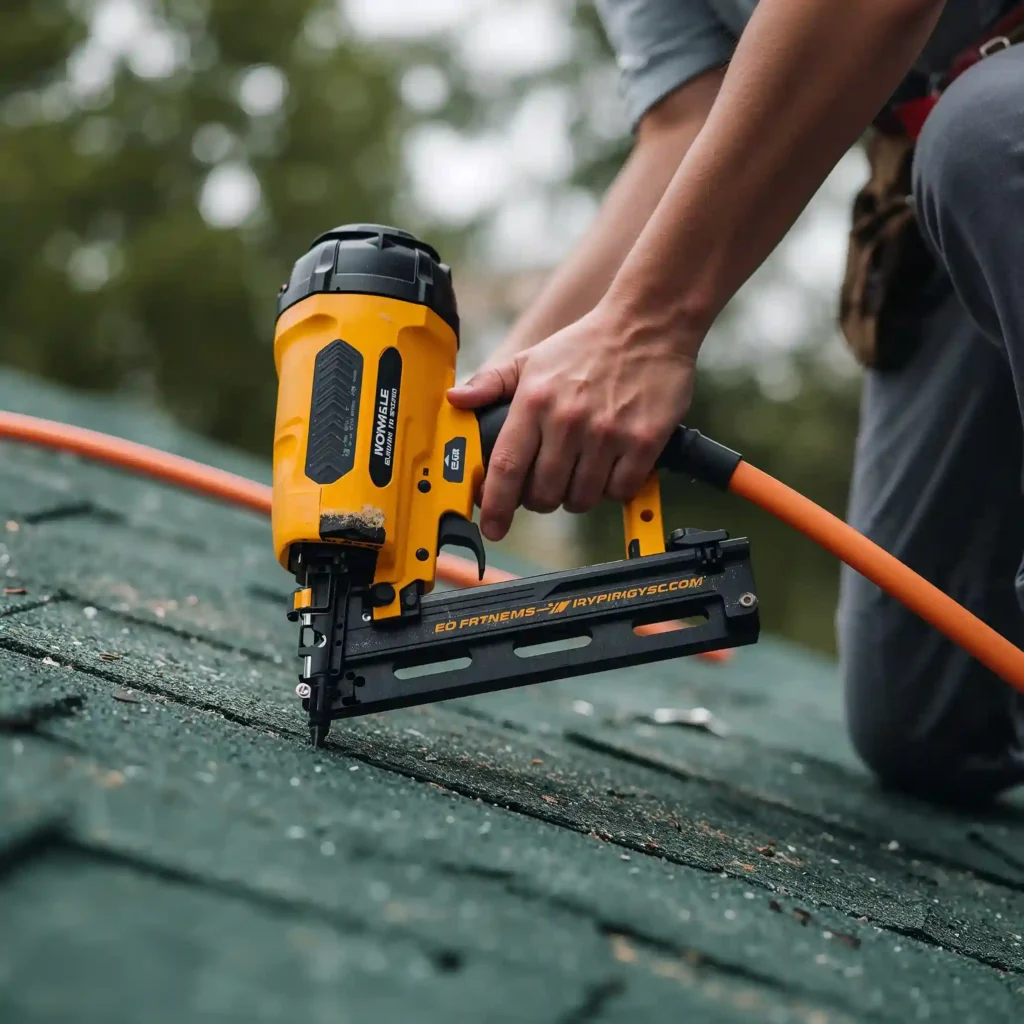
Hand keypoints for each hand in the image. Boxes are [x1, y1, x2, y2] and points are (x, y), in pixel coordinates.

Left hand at [447, 303, 698, 541]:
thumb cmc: (586, 345)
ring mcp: (607, 433)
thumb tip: (455, 400)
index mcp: (534, 401)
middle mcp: (568, 420)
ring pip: (580, 498)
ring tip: (581, 472)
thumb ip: (491, 383)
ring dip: (576, 496)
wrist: (648, 325)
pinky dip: (612, 489)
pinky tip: (610, 468)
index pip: (506, 467)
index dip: (494, 505)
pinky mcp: (643, 441)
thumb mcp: (532, 359)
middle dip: (540, 500)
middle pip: (543, 493)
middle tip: (547, 485)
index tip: (491, 526)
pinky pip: (619, 491)